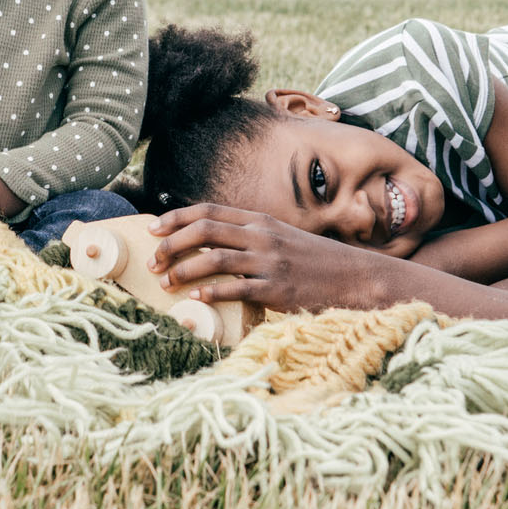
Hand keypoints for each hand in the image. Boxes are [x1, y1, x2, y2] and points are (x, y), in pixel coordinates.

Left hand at [148, 204, 387, 311]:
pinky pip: (237, 289)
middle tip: (152, 259)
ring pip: (215, 259)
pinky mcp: (277, 289)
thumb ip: (249, 236)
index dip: (176, 218)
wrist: (355, 276)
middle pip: (205, 231)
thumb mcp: (281, 237)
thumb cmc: (313, 261)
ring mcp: (270, 262)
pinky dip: (212, 292)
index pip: (209, 211)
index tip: (153, 228)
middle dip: (172, 244)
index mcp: (260, 220)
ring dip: (184, 269)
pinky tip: (196, 297)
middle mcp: (262, 236)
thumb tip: (209, 243)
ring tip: (166, 281)